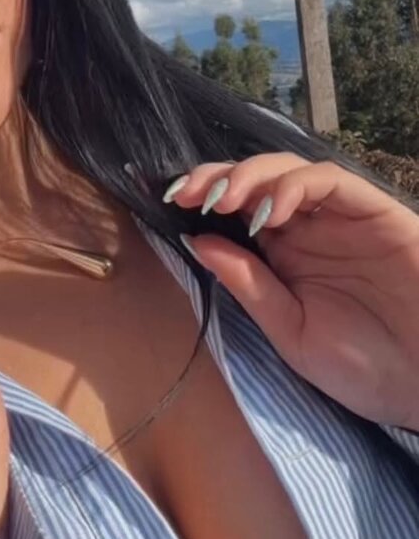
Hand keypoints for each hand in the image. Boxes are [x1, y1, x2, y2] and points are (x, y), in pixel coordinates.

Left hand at [166, 154, 418, 431]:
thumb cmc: (366, 369)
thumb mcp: (290, 332)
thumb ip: (248, 285)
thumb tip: (196, 241)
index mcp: (283, 256)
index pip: (233, 210)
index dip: (199, 198)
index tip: (165, 203)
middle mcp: (307, 228)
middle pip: (252, 181)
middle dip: (213, 179)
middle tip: (184, 194)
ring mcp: (339, 217)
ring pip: (286, 169)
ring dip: (247, 177)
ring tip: (221, 201)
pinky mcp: (373, 210)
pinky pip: (328, 181)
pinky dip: (293, 186)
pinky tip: (268, 213)